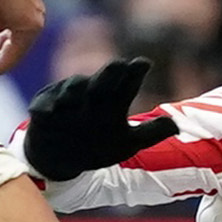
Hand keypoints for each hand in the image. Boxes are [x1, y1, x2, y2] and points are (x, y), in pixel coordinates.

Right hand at [22, 57, 179, 180]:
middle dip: (109, 72)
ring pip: (72, 88)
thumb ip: (152, 133)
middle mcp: (91, 95)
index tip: (143, 63)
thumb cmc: (96, 145)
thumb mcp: (127, 144)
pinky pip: (44, 107)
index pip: (127, 84)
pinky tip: (51, 111)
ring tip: (82, 86)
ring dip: (77, 87)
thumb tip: (177, 125)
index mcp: (112, 101)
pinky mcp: (44, 110)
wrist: (59, 157)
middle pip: (102, 81)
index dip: (134, 73)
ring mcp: (66, 101)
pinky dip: (47, 108)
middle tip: (119, 65)